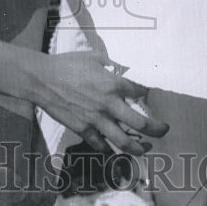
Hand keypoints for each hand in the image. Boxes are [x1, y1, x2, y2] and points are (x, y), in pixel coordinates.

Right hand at [35, 51, 168, 153]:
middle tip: (163, 129)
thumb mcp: (93, 57)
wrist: (43, 79)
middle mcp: (109, 105)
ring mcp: (96, 120)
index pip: (140, 92)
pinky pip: (100, 145)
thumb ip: (111, 63)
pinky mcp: (83, 130)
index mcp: (114, 84)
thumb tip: (121, 67)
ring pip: (124, 141)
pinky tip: (113, 149)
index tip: (148, 95)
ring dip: (138, 147)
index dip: (147, 94)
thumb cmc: (67, 64)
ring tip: (145, 148)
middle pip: (141, 124)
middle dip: (157, 129)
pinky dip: (108, 149)